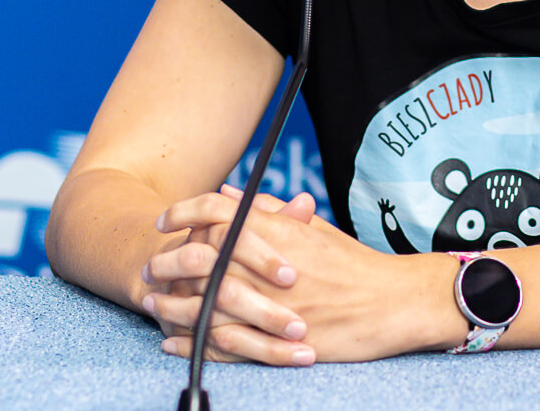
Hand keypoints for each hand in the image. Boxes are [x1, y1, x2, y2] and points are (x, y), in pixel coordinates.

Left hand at [160, 188, 460, 363]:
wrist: (389, 303)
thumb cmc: (353, 263)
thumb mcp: (312, 228)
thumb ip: (267, 212)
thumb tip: (230, 194)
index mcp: (275, 234)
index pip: (215, 214)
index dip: (183, 213)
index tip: (164, 222)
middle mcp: (265, 268)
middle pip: (199, 261)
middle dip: (167, 263)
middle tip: (150, 268)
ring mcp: (268, 308)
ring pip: (204, 305)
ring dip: (172, 305)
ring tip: (152, 305)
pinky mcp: (274, 342)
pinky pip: (222, 345)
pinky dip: (193, 343)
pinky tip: (173, 342)